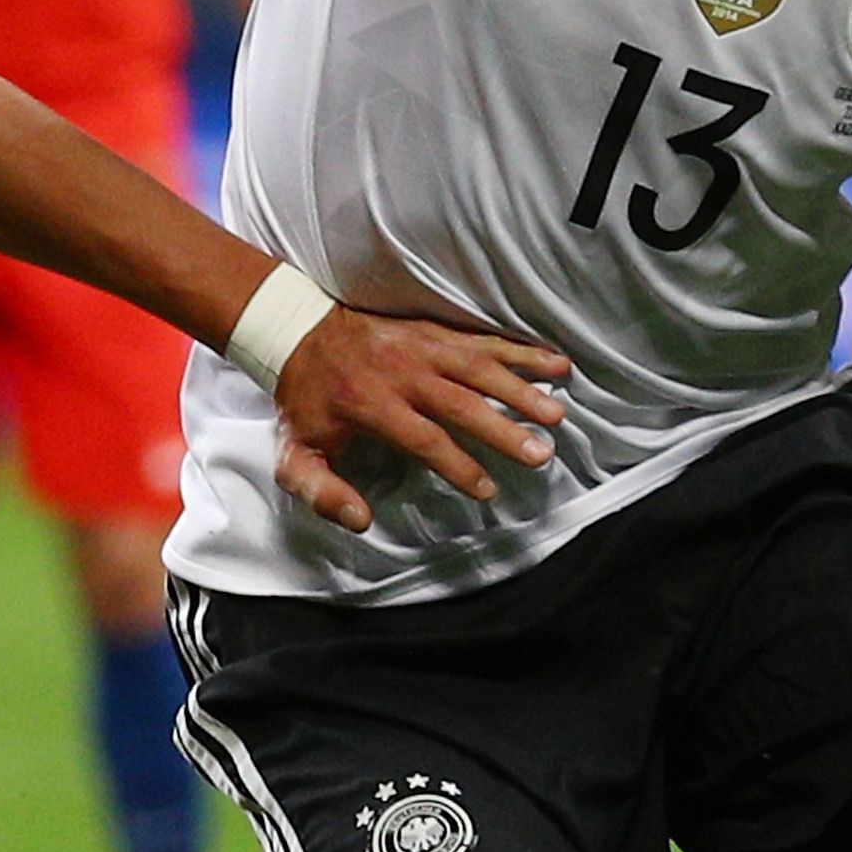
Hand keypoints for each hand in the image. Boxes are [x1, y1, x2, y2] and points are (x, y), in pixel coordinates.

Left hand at [270, 310, 573, 533]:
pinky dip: (521, 350)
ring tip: (556, 414)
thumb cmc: (304, 402)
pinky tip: (555, 363)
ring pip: (480, 368)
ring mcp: (422, 347)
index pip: (424, 439)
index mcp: (370, 404)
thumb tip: (361, 521)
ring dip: (521, 390)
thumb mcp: (295, 454)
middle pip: (462, 403)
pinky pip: (483, 339)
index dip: (458, 465)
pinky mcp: (434, 330)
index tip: (487, 490)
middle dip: (504, 430)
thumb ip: (321, 492)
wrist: (295, 330)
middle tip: (542, 454)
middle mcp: (402, 373)